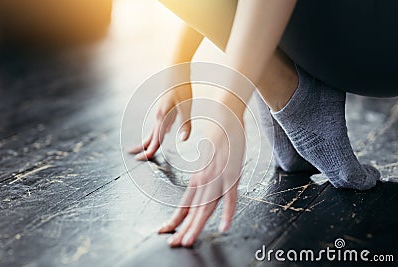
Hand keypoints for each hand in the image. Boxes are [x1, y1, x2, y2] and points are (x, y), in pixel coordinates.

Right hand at [129, 83, 191, 159]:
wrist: (177, 72)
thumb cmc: (182, 88)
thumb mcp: (186, 107)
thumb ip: (185, 124)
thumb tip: (183, 140)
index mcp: (162, 117)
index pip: (155, 138)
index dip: (150, 150)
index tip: (143, 159)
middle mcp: (159, 116)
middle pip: (150, 136)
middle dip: (144, 148)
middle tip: (137, 159)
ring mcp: (160, 113)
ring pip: (153, 130)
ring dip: (147, 141)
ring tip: (139, 149)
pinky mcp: (164, 109)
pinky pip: (158, 124)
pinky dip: (156, 132)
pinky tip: (162, 134)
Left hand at [158, 112, 245, 246]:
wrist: (223, 114)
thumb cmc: (216, 137)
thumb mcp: (206, 159)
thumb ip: (204, 174)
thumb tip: (199, 184)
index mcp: (198, 178)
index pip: (185, 204)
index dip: (176, 220)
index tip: (165, 232)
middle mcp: (206, 180)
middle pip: (194, 210)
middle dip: (184, 229)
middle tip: (174, 245)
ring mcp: (219, 178)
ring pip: (207, 206)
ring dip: (198, 226)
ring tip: (189, 241)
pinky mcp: (233, 174)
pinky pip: (231, 197)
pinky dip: (228, 212)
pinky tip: (224, 226)